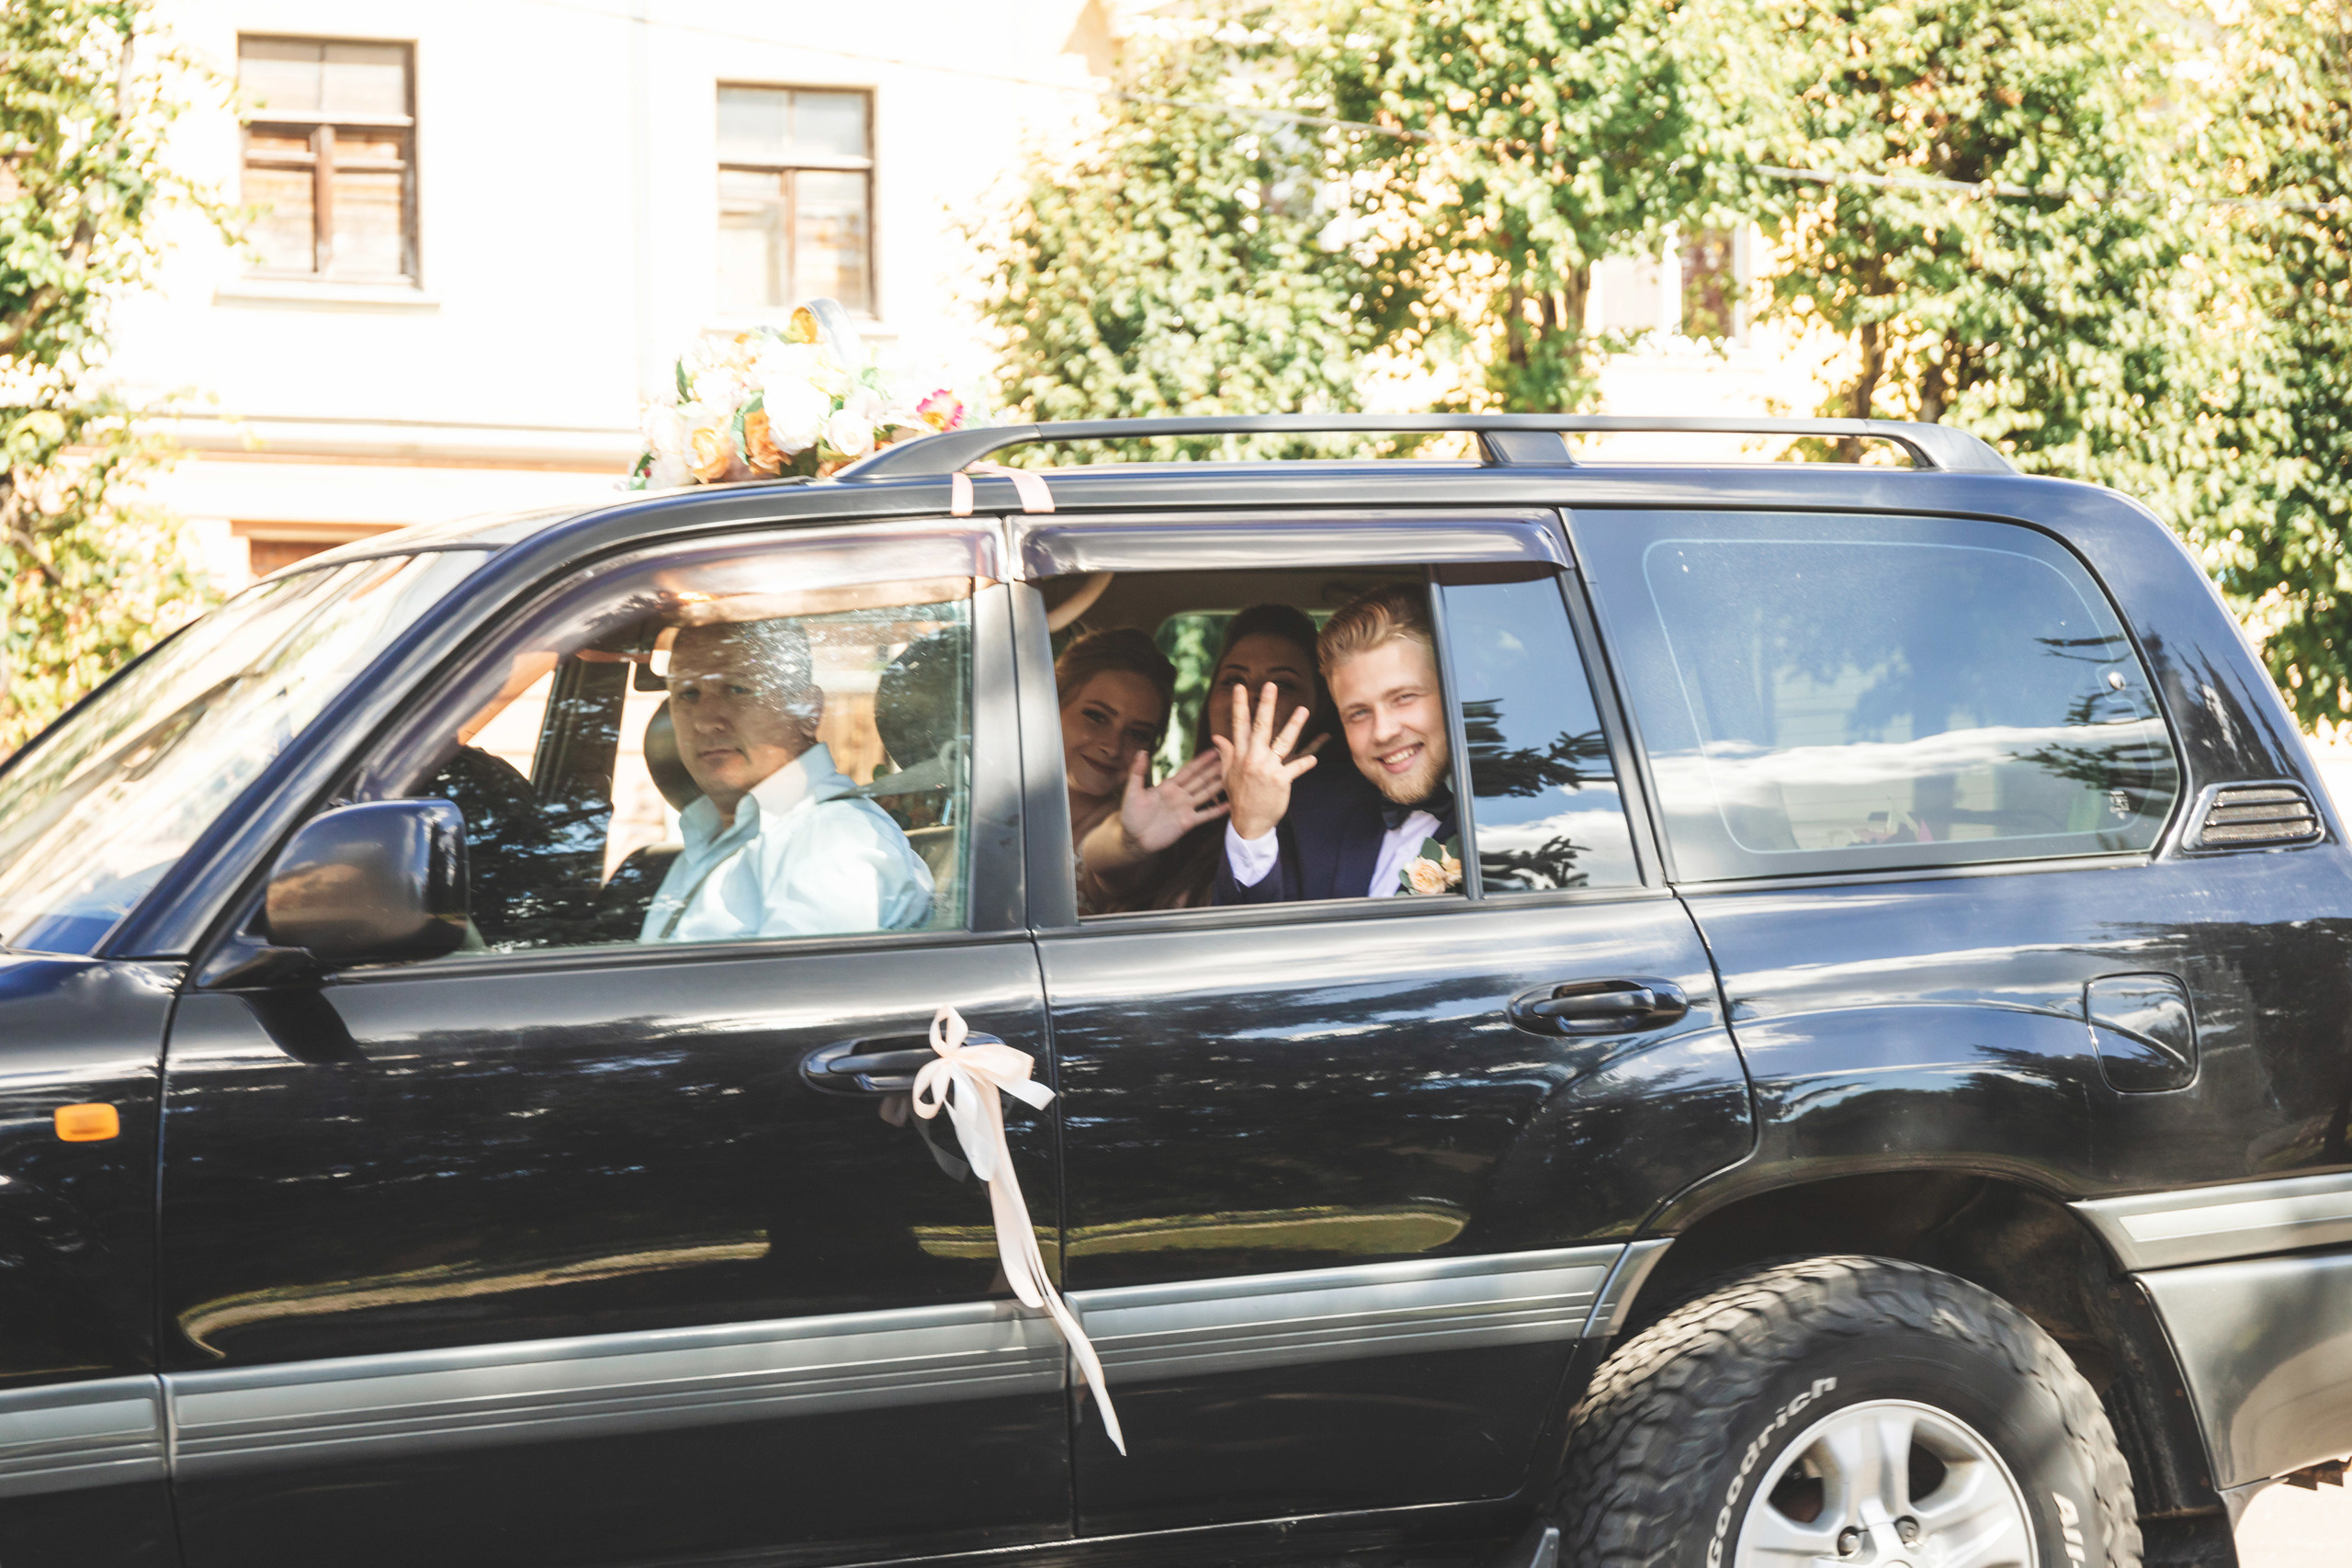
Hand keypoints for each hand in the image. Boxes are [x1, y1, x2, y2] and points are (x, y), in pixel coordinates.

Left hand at [1117, 748, 1227, 855]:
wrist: (1133, 839)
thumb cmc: (1130, 815)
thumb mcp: (1133, 791)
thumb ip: (1138, 772)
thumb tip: (1142, 751)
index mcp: (1169, 786)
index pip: (1189, 770)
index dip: (1201, 761)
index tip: (1214, 750)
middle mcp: (1180, 795)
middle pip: (1202, 779)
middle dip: (1215, 769)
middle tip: (1231, 758)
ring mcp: (1185, 808)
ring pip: (1206, 794)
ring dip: (1219, 786)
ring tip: (1234, 777)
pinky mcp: (1188, 823)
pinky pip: (1205, 815)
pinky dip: (1218, 810)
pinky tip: (1230, 805)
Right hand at [1210, 681, 1318, 842]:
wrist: (1248, 822)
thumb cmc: (1239, 797)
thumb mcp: (1228, 775)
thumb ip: (1226, 754)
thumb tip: (1217, 737)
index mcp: (1240, 756)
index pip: (1239, 726)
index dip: (1239, 705)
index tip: (1240, 687)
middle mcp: (1252, 759)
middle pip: (1260, 727)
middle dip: (1266, 705)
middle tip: (1270, 686)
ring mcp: (1267, 769)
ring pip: (1282, 742)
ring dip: (1294, 725)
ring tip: (1303, 709)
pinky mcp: (1280, 780)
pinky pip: (1296, 767)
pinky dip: (1305, 763)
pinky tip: (1314, 758)